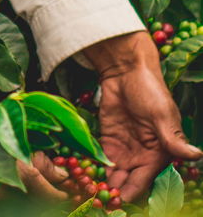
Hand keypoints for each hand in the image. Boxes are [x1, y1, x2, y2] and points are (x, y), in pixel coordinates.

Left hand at [82, 31, 202, 200]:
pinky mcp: (107, 141)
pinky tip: (82, 176)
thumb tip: (195, 155)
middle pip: (127, 182)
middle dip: (113, 193)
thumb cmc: (150, 91)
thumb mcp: (161, 115)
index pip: (144, 181)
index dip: (131, 193)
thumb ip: (172, 139)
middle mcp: (142, 157)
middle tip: (98, 201)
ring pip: (113, 175)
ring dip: (102, 184)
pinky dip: (94, 169)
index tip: (117, 202)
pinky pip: (100, 160)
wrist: (126, 72)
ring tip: (87, 191)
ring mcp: (123, 150)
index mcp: (160, 155)